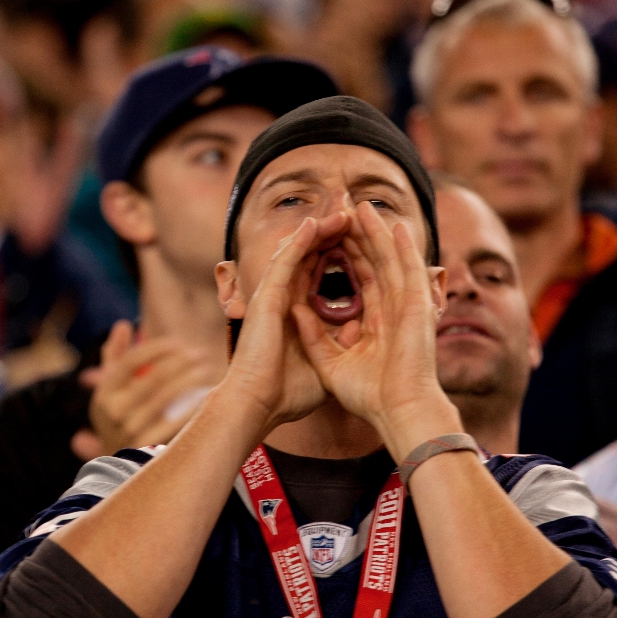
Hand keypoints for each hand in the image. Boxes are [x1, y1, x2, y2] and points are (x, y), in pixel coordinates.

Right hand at [84, 320, 223, 455]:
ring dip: (189, 380)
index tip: (177, 341)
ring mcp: (130, 430)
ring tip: (206, 369)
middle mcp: (113, 410)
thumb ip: (115, 353)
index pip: (129, 362)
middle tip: (200, 352)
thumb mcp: (109, 385)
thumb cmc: (117, 411)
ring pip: (166, 399)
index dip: (155, 349)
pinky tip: (206, 395)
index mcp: (104, 391)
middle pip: (151, 379)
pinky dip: (190, 407)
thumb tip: (124, 324)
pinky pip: (173, 423)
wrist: (114, 459)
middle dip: (179, 362)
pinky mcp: (147, 446)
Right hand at [222, 214, 350, 430]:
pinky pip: (285, 263)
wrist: (257, 406)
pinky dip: (300, 242)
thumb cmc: (285, 393)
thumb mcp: (324, 364)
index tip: (358, 239)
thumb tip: (359, 326)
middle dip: (331, 234)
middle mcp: (282, 300)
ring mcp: (272, 296)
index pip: (318, 273)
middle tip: (352, 214)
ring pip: (298, 252)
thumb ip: (337, 342)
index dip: (337, 253)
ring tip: (341, 212)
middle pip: (309, 255)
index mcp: (295, 313)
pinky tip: (315, 224)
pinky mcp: (266, 298)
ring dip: (319, 230)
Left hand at [292, 202, 457, 452]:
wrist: (396, 412)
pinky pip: (409, 271)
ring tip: (362, 206)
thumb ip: (314, 334)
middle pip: (373, 261)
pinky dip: (403, 247)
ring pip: (389, 259)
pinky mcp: (417, 308)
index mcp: (375, 321)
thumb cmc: (369, 397)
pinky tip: (394, 225)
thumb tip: (296, 309)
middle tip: (344, 208)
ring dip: (377, 232)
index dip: (344, 253)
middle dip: (358, 234)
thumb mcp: (329, 361)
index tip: (330, 233)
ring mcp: (406, 306)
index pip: (359, 277)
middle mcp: (392, 309)